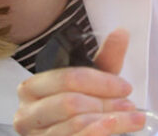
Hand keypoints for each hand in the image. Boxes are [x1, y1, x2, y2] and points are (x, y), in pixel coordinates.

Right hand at [14, 29, 145, 134]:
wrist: (71, 134)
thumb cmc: (80, 106)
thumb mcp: (92, 81)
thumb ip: (106, 58)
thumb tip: (121, 32)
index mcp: (32, 87)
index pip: (68, 78)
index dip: (101, 82)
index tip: (125, 87)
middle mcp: (26, 113)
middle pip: (70, 102)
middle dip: (105, 102)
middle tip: (129, 104)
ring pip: (75, 124)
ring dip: (108, 120)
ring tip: (131, 118)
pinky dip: (97, 133)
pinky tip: (113, 128)